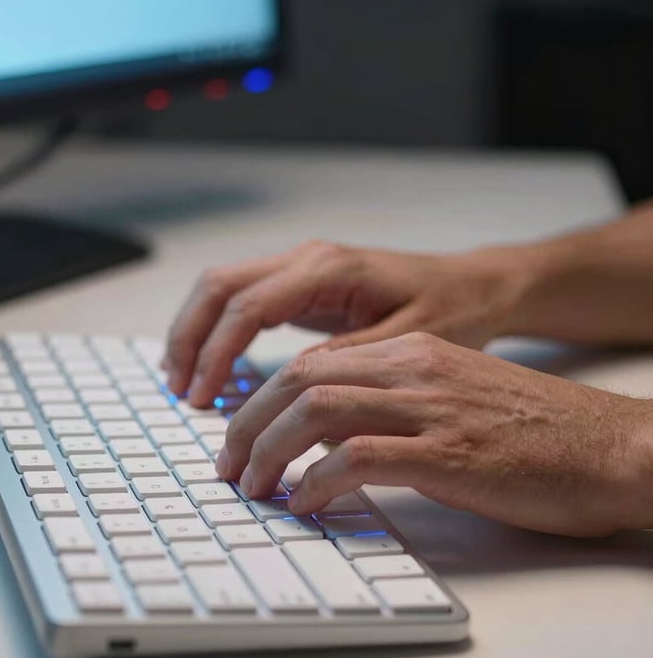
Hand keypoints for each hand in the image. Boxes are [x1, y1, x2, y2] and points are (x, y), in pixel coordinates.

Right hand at [163, 240, 537, 406]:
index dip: (217, 354)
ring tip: (185, 382)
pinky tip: (214, 366)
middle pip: (218, 287)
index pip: (246, 306)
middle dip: (189, 337)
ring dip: (197, 333)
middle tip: (181, 390)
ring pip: (223, 289)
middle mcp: (307, 259)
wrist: (475, 286)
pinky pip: (244, 301)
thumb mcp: (405, 344)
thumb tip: (288, 392)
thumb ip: (343, 363)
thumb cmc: (451, 310)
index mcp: (328, 269)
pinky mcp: (305, 286)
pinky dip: (219, 332)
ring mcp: (303, 269)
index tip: (204, 398)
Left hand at [215, 333, 652, 536]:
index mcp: (412, 353)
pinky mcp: (448, 454)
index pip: (312, 363)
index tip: (239, 432)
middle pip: (298, 380)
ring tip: (251, 487)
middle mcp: (414, 369)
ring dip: (268, 452)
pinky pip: (357, 459)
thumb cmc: (535, 431)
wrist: (612, 447)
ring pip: (315, 412)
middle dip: (247, 423)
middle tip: (228, 464)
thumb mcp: (453, 399)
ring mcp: (430, 408)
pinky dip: (316, 482)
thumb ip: (392, 406)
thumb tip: (330, 440)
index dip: (261, 398)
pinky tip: (305, 504)